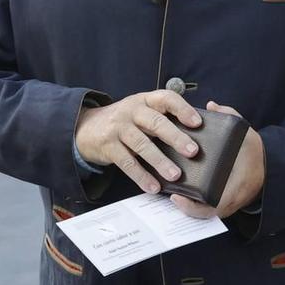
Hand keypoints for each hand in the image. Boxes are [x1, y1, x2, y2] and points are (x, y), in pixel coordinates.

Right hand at [75, 88, 204, 195]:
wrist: (86, 128)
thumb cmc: (124, 121)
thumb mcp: (141, 111)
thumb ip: (161, 118)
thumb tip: (194, 136)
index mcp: (145, 100)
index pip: (166, 99)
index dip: (182, 109)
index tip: (197, 123)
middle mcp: (132, 111)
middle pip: (155, 122)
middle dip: (175, 137)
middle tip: (192, 151)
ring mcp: (118, 128)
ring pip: (141, 144)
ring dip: (160, 160)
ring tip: (175, 175)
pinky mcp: (108, 146)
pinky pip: (127, 163)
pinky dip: (141, 176)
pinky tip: (153, 186)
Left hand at [171, 102, 265, 219]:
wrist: (269, 168)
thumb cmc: (256, 153)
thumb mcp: (248, 134)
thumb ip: (231, 117)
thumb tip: (212, 105)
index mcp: (235, 189)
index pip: (212, 207)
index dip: (191, 206)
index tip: (176, 197)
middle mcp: (230, 202)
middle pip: (203, 214)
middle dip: (185, 208)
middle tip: (170, 195)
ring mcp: (227, 205)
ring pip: (203, 214)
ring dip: (187, 207)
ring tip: (171, 193)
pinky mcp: (224, 203)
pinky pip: (206, 209)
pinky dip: (193, 205)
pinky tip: (179, 193)